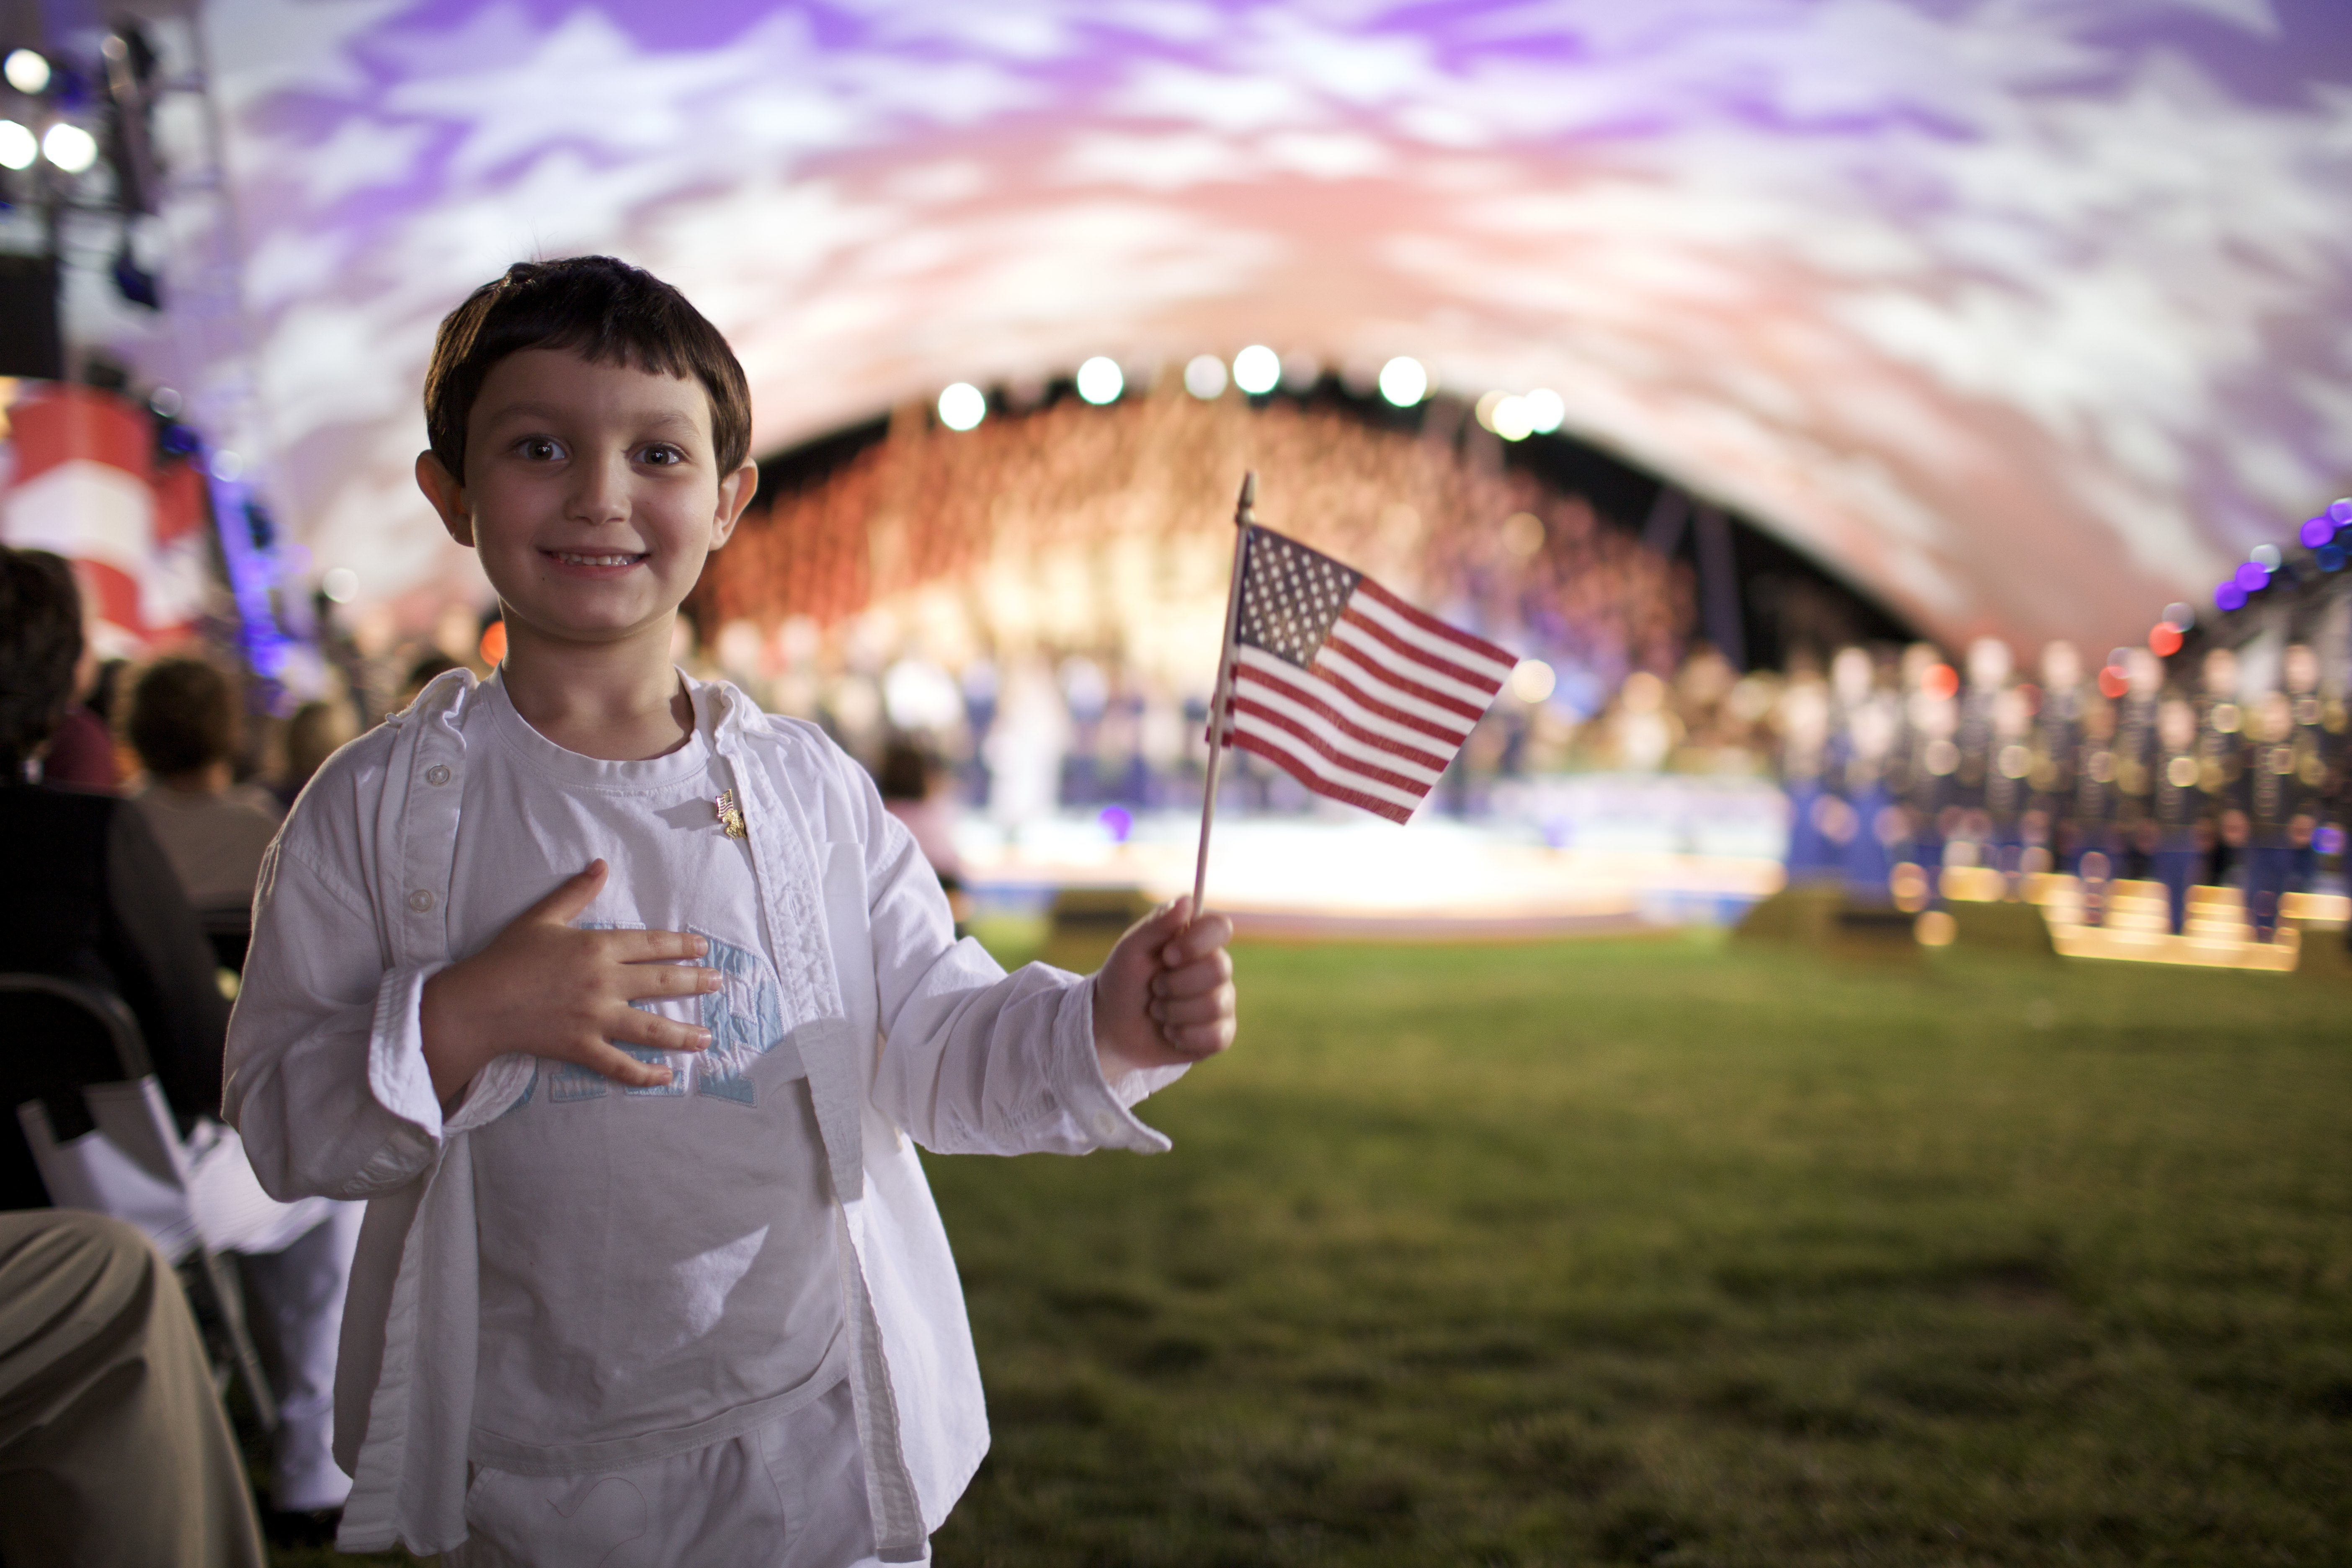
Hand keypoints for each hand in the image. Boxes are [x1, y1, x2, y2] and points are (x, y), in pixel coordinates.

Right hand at [418, 860, 715, 1104]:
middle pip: (660, 983)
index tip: (702, 948)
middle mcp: (603, 982)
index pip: (652, 944)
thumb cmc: (507, 957)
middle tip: (717, 983)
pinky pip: (620, 1065)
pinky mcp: (581, 1047)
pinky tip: (666, 1076)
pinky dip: (644, 1073)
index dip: (681, 945)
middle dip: (694, 983)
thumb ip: (575, 892)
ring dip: (682, 1034)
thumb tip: (601, 865)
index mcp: (597, 947)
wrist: (478, 1003)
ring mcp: (594, 1018)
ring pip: (650, 1028)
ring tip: (706, 1037)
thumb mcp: (542, 917)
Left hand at [1092, 896, 1236, 1079]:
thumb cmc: (1123, 981)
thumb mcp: (1131, 949)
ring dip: (1174, 1011)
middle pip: (1219, 969)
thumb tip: (1188, 900)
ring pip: (1215, 1005)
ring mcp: (1220, 1001)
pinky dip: (1184, 1036)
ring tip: (1157, 1011)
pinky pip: (1217, 1036)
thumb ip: (1157, 925)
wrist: (1112, 1027)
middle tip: (1155, 988)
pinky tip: (1170, 1032)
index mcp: (1195, 942)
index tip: (1167, 955)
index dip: (1197, 943)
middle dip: (1176, 984)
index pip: (1220, 928)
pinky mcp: (1219, 1034)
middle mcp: (1214, 968)